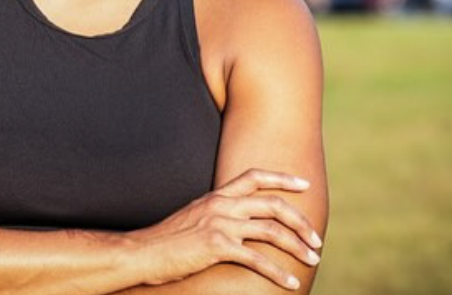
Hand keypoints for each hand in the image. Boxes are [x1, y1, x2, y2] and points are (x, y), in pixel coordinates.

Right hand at [130, 168, 322, 290]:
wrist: (144, 251)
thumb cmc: (168, 239)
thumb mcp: (194, 217)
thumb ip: (217, 214)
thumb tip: (238, 222)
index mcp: (217, 196)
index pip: (254, 177)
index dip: (282, 178)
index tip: (304, 184)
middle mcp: (222, 205)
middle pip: (272, 204)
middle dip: (300, 220)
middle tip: (316, 237)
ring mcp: (220, 224)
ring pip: (271, 230)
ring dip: (297, 245)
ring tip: (313, 259)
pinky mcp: (217, 247)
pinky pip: (257, 259)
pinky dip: (278, 273)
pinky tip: (291, 284)